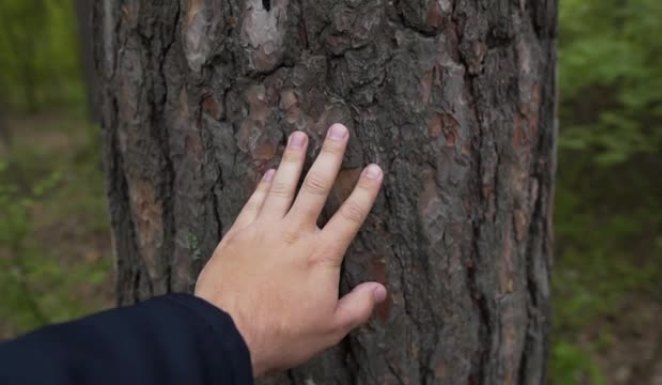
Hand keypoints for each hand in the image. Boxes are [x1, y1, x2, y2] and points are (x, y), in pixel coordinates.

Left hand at [194, 123, 386, 375]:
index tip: (374, 167)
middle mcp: (294, 234)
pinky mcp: (238, 235)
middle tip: (338, 129)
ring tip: (300, 135)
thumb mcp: (329, 328)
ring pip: (283, 186)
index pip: (350, 216)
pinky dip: (263, 185)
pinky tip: (270, 171)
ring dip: (293, 159)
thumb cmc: (281, 332)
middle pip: (316, 188)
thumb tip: (380, 291)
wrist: (227, 332)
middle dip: (330, 156)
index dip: (365, 191)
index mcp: (321, 255)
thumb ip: (357, 307)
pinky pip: (254, 202)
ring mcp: (264, 231)